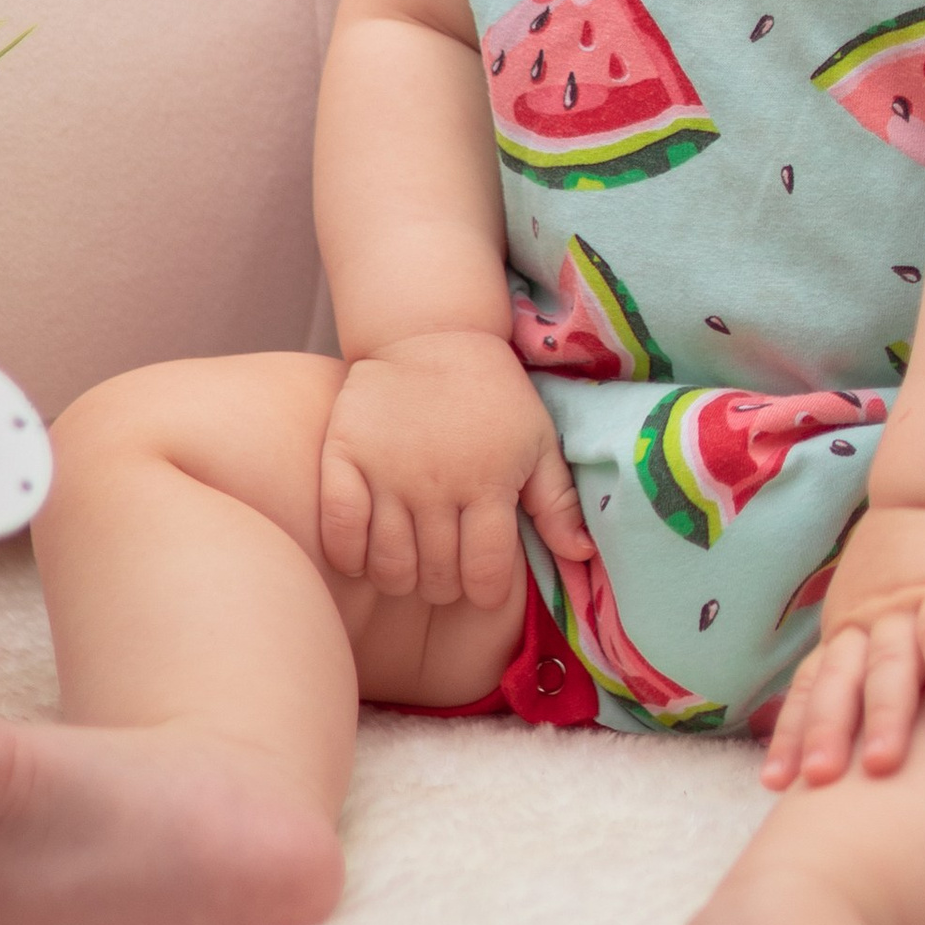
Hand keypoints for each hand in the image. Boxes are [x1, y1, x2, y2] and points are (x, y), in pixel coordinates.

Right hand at [317, 328, 589, 612]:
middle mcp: (437, 483)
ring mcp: (386, 473)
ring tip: (410, 560)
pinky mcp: (344, 458)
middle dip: (445, 586)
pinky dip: (350, 556)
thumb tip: (584, 556)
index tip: (483, 583)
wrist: (431, 333)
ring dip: (400, 578)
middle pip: (436, 578)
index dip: (486, 591)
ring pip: (389, 567)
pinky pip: (340, 533)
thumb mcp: (538, 441)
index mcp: (489, 481)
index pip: (485, 573)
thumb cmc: (492, 395)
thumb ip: (558, 504)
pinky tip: (365, 551)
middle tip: (445, 568)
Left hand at [760, 504, 924, 790]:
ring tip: (881, 766)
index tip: (775, 784)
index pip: (810, 687)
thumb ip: (855, 658)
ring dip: (884, 714)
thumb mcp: (870, 608)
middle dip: (827, 732)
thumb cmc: (909, 562)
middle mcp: (868, 624)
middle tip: (817, 782)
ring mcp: (909, 609)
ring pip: (891, 666)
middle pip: (840, 682)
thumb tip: (833, 722)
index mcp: (845, 632)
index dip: (793, 733)